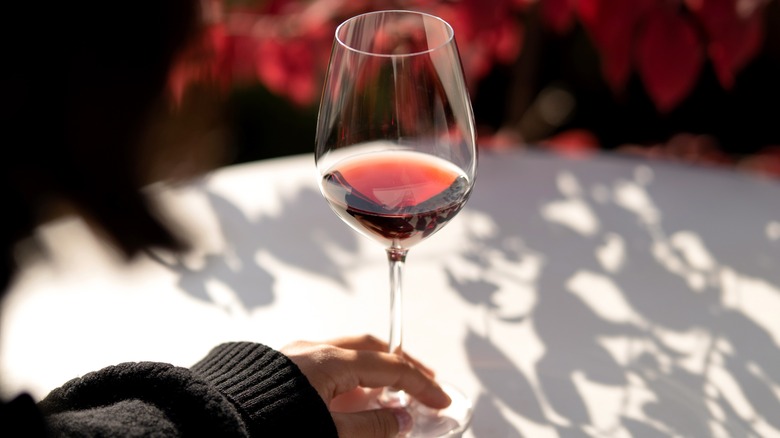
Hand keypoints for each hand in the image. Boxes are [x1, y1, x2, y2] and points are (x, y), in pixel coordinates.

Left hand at [281, 334, 450, 436]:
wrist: (213, 426)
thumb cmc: (269, 428)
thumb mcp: (330, 434)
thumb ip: (372, 426)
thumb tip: (403, 418)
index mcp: (328, 361)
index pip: (389, 367)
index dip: (420, 383)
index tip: (441, 400)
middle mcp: (312, 350)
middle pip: (370, 347)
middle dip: (401, 363)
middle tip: (424, 380)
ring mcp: (294, 355)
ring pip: (347, 352)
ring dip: (375, 368)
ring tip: (394, 390)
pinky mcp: (281, 367)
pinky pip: (327, 361)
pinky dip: (351, 374)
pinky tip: (356, 394)